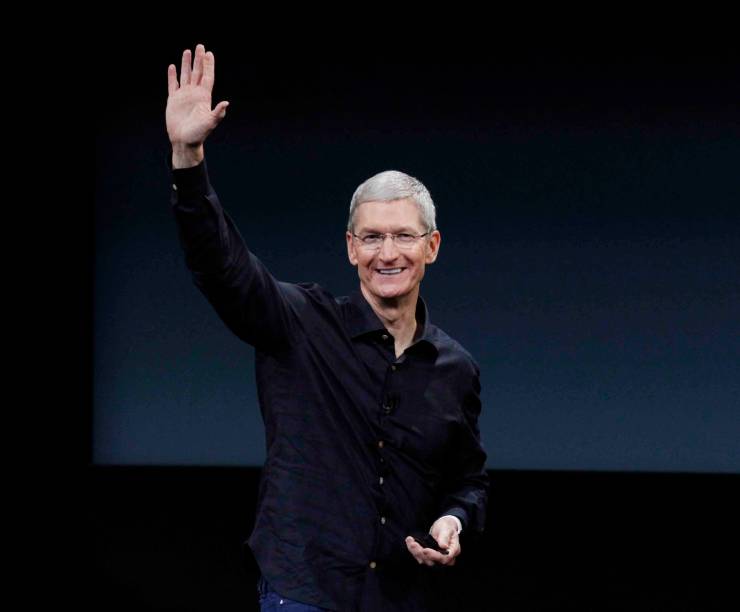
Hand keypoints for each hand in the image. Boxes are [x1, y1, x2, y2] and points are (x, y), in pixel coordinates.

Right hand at [166, 43, 228, 165]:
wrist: (184, 142)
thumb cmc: (198, 135)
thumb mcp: (209, 124)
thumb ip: (217, 113)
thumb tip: (226, 103)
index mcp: (204, 97)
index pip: (207, 77)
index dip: (208, 65)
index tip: (209, 53)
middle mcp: (195, 94)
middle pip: (197, 73)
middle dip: (199, 60)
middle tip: (200, 46)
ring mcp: (184, 96)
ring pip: (186, 76)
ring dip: (186, 64)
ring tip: (187, 51)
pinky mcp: (173, 101)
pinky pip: (173, 85)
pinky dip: (172, 76)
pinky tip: (173, 67)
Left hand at [405, 516, 460, 566]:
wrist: (444, 527)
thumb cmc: (447, 527)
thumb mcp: (447, 529)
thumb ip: (445, 537)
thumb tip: (444, 546)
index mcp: (453, 551)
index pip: (444, 558)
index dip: (434, 556)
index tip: (425, 550)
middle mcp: (445, 558)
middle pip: (432, 561)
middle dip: (421, 553)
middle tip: (413, 543)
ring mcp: (436, 558)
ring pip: (424, 560)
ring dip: (415, 551)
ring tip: (410, 541)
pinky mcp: (429, 556)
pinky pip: (420, 556)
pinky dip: (413, 550)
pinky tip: (409, 542)